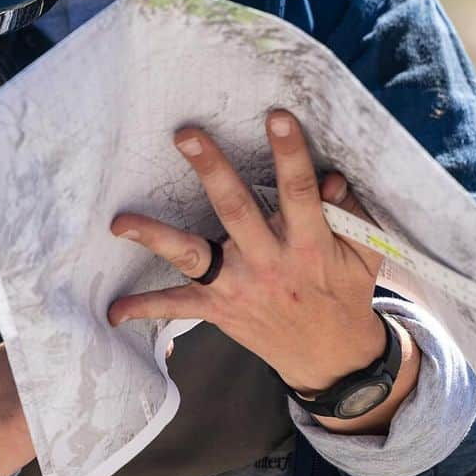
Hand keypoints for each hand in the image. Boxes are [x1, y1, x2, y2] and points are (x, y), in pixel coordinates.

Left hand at [108, 111, 416, 426]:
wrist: (330, 358)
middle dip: (211, 171)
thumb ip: (349, 213)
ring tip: (120, 222)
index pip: (300, 192)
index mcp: (309, 243)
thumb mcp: (362, 253)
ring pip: (193, 258)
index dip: (290, 154)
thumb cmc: (343, 290)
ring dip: (156, 237)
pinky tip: (112, 311)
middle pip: (236, 211)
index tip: (277, 117)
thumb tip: (330, 176)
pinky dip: (144, 308)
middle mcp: (269, 262)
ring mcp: (238, 287)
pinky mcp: (218, 309)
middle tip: (186, 136)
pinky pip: (177, 307)